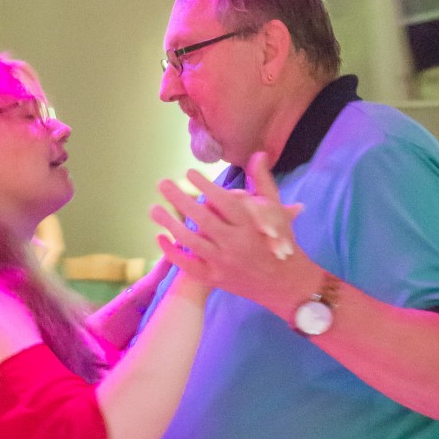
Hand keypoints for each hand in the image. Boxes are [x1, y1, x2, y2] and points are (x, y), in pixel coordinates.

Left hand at [149, 151, 309, 309]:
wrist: (284, 285)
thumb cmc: (280, 243)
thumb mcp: (277, 212)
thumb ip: (263, 182)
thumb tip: (258, 153)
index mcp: (251, 226)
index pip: (225, 202)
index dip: (207, 187)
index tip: (189, 172)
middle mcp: (236, 244)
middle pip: (204, 220)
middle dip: (181, 200)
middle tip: (162, 183)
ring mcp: (224, 263)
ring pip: (192, 242)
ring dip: (170, 224)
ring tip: (153, 208)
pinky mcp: (215, 279)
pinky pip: (189, 266)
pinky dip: (173, 253)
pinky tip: (159, 237)